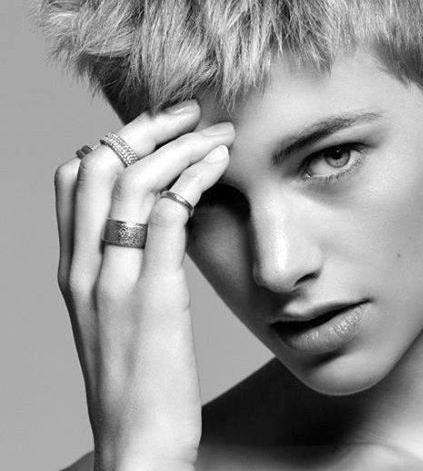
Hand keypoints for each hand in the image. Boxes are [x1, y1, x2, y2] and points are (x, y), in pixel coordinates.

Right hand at [54, 101, 234, 470]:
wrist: (137, 447)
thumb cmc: (134, 380)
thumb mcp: (114, 315)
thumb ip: (125, 264)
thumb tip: (162, 213)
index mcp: (74, 268)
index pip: (74, 177)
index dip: (114, 140)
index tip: (158, 130)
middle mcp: (85, 267)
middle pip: (99, 163)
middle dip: (146, 126)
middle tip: (190, 113)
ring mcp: (116, 281)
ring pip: (134, 179)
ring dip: (180, 143)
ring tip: (217, 131)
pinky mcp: (154, 297)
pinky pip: (169, 214)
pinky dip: (195, 176)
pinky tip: (221, 164)